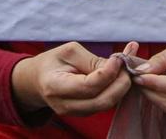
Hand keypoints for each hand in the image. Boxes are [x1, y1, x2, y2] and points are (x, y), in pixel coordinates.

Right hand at [10, 41, 133, 116]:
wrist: (38, 80)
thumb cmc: (53, 62)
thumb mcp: (69, 51)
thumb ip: (92, 60)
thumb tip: (118, 65)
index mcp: (56, 87)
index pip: (89, 86)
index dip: (108, 73)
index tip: (118, 58)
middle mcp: (65, 106)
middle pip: (102, 101)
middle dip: (121, 83)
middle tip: (128, 64)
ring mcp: (75, 113)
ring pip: (107, 104)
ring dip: (122, 87)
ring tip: (125, 67)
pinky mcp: (85, 113)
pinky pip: (105, 104)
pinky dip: (116, 90)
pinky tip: (120, 75)